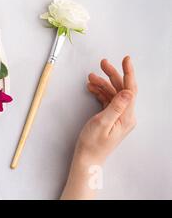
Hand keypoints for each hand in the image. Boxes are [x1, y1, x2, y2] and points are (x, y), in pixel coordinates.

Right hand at [61, 56, 136, 199]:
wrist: (87, 158)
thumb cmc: (92, 144)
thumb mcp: (102, 123)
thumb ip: (115, 106)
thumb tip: (127, 91)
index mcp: (126, 117)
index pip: (130, 90)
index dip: (128, 73)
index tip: (125, 59)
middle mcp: (125, 116)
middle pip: (121, 89)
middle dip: (111, 75)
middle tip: (101, 64)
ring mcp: (118, 117)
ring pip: (113, 93)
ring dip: (102, 84)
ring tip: (90, 78)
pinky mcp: (110, 118)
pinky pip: (107, 100)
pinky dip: (99, 92)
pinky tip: (91, 88)